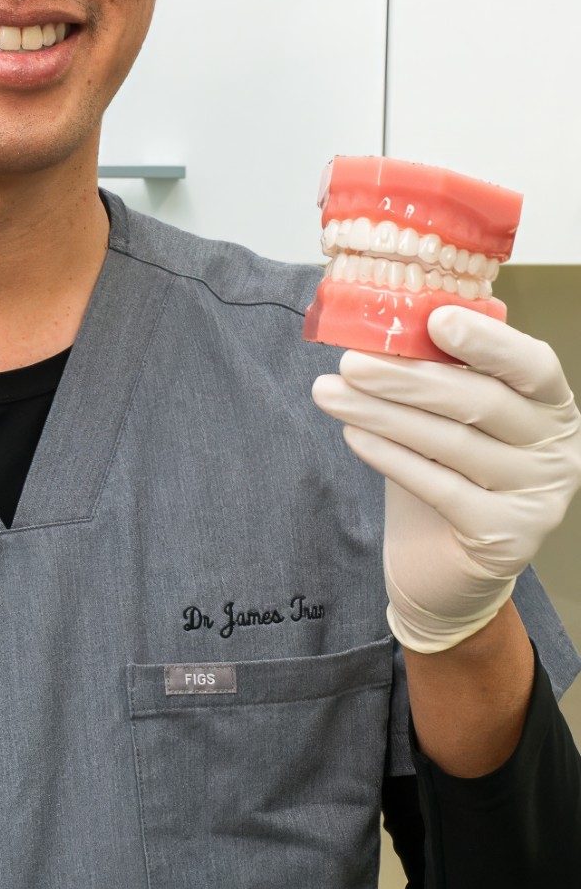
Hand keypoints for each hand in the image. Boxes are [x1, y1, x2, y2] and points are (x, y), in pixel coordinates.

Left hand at [311, 305, 580, 651]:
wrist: (444, 570)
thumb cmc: (446, 478)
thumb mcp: (448, 420)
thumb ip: (438, 377)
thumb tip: (384, 327)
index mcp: (552, 408)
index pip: (532, 365)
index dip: (487, 341)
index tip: (435, 319)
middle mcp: (557, 451)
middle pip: (481, 402)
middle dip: (408, 378)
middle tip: (350, 361)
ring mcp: (536, 497)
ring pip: (453, 443)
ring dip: (384, 414)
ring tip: (331, 394)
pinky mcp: (505, 537)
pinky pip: (440, 488)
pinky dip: (392, 457)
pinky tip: (354, 436)